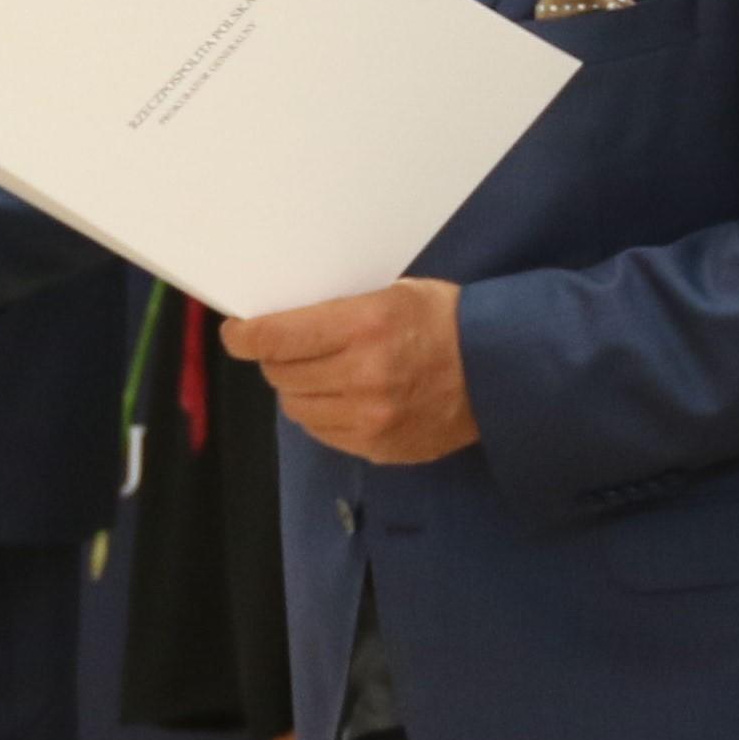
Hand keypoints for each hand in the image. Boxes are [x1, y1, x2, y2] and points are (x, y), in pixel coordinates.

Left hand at [221, 278, 475, 463]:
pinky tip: (339, 398)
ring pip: (296, 407)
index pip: (277, 337)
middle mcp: (362, 375)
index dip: (246, 337)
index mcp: (364, 326)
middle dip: (276, 359)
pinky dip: (321, 414)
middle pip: (281, 374)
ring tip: (316, 375)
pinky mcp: (377, 446)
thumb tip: (284, 322)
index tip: (237, 334)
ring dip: (297, 389)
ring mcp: (369, 417)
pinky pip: (322, 432)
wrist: (501, 373)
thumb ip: (339, 309)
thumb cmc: (446, 322)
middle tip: (286, 349)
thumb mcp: (395, 293)